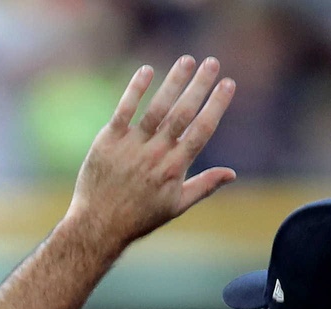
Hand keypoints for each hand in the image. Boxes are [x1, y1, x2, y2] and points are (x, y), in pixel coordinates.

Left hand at [62, 56, 237, 258]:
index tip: (228, 84)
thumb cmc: (140, 217)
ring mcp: (131, 146)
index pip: (201, 130)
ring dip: (173, 82)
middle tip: (213, 63)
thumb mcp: (176, 206)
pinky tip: (147, 70)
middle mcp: (156, 154)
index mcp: (175, 168)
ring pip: (157, 108)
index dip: (216, 105)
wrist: (98, 225)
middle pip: (182, 113)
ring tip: (187, 60)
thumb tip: (232, 174)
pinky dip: (135, 90)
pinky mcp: (108, 140)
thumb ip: (204, 186)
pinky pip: (124, 110)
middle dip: (200, 86)